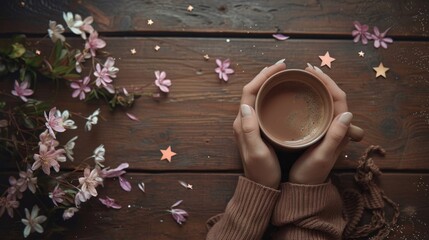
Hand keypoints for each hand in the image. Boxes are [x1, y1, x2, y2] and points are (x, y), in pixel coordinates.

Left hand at [232, 61, 285, 188]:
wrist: (261, 187)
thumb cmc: (261, 171)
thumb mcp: (256, 151)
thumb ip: (249, 129)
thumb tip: (246, 104)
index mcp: (242, 123)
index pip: (249, 91)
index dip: (263, 76)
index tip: (279, 67)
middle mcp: (243, 121)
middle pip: (252, 91)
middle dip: (265, 76)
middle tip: (282, 67)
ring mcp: (249, 125)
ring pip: (257, 97)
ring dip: (267, 84)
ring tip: (282, 76)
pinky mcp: (257, 130)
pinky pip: (262, 105)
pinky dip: (270, 95)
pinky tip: (281, 95)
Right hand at [288, 64, 351, 183]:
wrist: (302, 190)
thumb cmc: (309, 174)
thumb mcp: (322, 157)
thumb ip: (335, 137)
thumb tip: (348, 113)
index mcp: (338, 130)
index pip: (338, 98)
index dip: (327, 81)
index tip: (312, 70)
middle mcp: (334, 127)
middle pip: (332, 97)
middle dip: (322, 80)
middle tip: (306, 69)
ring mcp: (324, 130)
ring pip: (324, 102)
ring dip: (315, 87)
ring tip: (302, 78)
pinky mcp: (315, 133)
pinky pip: (315, 109)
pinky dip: (308, 98)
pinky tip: (296, 96)